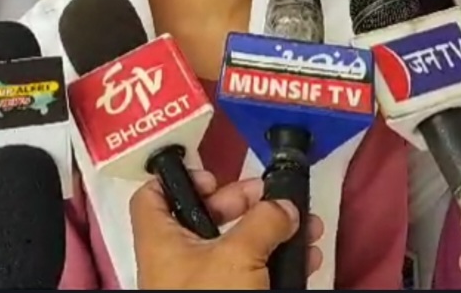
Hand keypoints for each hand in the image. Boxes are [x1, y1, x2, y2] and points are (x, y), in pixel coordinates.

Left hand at [132, 171, 323, 289]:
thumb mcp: (237, 255)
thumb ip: (262, 221)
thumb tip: (283, 205)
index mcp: (161, 239)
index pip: (153, 195)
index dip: (180, 179)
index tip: (216, 177)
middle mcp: (177, 258)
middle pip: (205, 216)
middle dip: (245, 204)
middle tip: (271, 199)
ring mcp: (203, 282)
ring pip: (237, 245)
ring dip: (272, 232)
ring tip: (305, 226)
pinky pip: (252, 273)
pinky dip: (278, 262)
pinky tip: (307, 259)